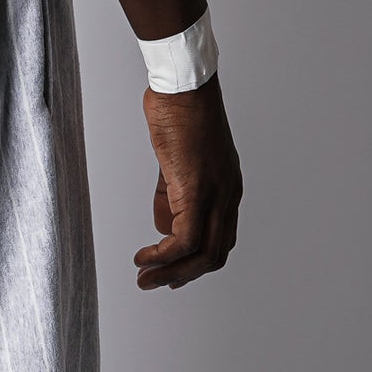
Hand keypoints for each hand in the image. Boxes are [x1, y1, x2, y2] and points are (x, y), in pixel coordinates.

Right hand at [133, 78, 242, 290]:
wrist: (183, 87)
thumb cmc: (178, 114)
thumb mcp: (177, 165)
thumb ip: (173, 198)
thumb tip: (165, 228)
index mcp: (227, 189)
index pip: (221, 239)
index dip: (197, 264)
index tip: (171, 273)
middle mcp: (228, 196)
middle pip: (215, 255)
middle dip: (183, 277)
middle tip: (155, 283)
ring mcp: (216, 194)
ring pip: (203, 254)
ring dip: (171, 273)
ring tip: (145, 278)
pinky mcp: (196, 191)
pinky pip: (184, 239)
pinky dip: (162, 256)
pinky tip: (144, 257)